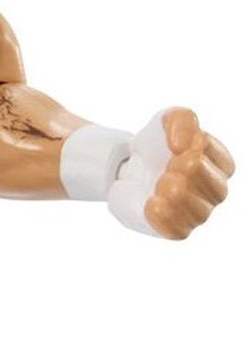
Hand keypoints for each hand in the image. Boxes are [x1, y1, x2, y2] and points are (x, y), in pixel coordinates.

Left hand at [108, 108, 233, 239]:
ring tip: (158, 182)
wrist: (127, 168)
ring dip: (174, 193)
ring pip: (199, 213)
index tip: (175, 146)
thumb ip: (183, 120)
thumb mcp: (169, 120)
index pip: (224, 163)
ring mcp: (198, 214)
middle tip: (167, 165)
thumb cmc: (157, 145)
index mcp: (222, 166)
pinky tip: (151, 201)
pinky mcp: (177, 230)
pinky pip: (177, 230)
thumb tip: (184, 145)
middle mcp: (216, 192)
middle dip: (190, 174)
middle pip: (218, 191)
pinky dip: (162, 215)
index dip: (197, 153)